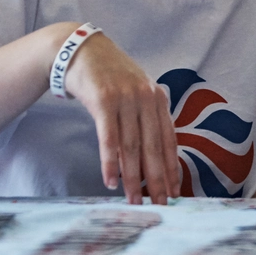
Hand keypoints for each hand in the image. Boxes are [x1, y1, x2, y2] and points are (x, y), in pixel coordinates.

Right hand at [59, 27, 180, 204]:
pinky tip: (110, 181)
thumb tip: (151, 157)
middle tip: (160, 204)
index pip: (168, 140)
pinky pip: (109, 138)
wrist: (80, 50)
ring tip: (134, 200)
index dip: (171, 168)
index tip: (174, 191)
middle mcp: (146, 97)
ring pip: (132, 147)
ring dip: (133, 177)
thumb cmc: (108, 76)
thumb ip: (145, 117)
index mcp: (157, 98)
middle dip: (157, 179)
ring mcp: (125, 98)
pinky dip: (110, 162)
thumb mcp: (135, 92)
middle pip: (153, 147)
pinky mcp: (103, 100)